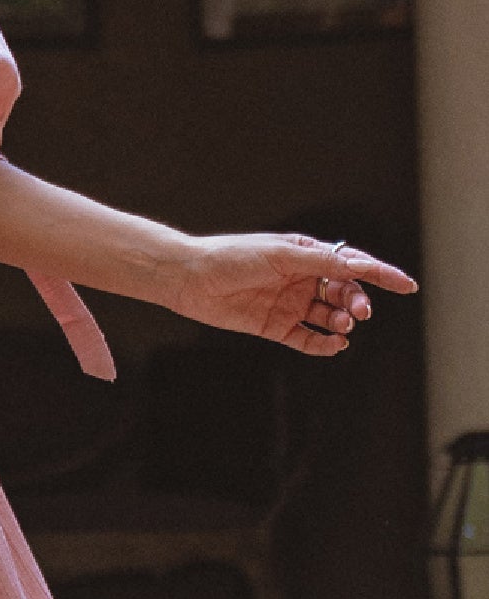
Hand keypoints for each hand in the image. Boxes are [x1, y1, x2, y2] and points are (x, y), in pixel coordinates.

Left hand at [171, 232, 417, 354]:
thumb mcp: (281, 255)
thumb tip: (359, 265)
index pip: (351, 264)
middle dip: (358, 302)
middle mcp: (301, 279)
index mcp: (306, 254)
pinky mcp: (275, 326)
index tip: (406, 285)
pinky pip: (307, 338)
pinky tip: (334, 344)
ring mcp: (290, 303)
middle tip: (360, 312)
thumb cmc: (233, 257)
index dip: (381, 274)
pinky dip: (323, 344)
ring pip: (329, 316)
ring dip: (342, 322)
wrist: (191, 278)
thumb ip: (321, 262)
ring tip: (344, 325)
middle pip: (344, 292)